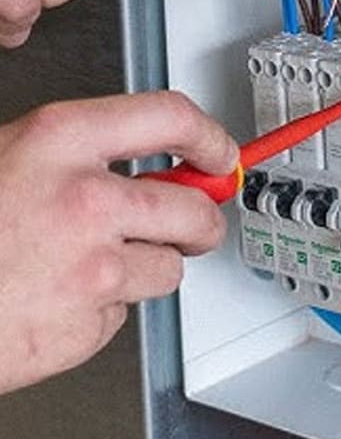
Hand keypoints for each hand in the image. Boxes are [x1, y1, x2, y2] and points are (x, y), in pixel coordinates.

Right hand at [0, 91, 238, 392]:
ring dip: (145, 268)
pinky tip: (65, 296)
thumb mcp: (8, 157)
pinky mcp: (91, 321)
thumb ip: (79, 155)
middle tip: (190, 225)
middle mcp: (85, 200)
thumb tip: (148, 158)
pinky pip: (128, 311)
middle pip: (194, 208)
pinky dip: (108, 306)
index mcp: (58, 141)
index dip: (210, 135)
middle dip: (200, 221)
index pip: (169, 118)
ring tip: (93, 265)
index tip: (222, 152)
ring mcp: (92, 265)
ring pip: (168, 267)